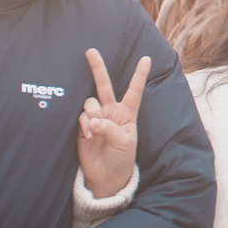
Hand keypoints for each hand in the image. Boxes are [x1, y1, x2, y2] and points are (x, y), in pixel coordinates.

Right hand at [77, 49, 149, 198]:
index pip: (134, 91)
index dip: (139, 75)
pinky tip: (89, 136)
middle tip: (90, 51)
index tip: (146, 58)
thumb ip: (110, 129)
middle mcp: (111, 111)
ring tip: (96, 131)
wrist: (107, 175)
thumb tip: (93, 120)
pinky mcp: (82, 127)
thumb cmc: (122, 158)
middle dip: (97, 68)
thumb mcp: (124, 143)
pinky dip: (85, 125)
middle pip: (104, 85)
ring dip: (93, 114)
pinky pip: (81, 118)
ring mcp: (96, 117)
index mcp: (127, 113)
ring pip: (90, 103)